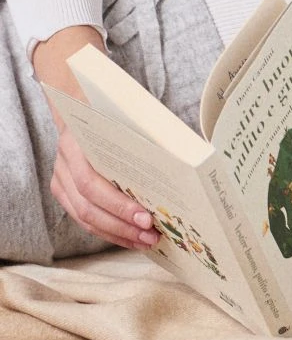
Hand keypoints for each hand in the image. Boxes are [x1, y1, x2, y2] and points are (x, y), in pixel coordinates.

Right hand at [34, 25, 159, 250]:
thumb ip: (144, 130)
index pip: (91, 183)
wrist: (79, 97)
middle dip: (123, 226)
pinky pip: (85, 220)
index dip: (119, 204)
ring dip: (118, 234)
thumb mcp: (126, 110)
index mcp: (75, 142)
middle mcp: (62, 164)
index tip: (147, 216)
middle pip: (89, 207)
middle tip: (152, 235)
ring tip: (147, 242)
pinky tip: (132, 237)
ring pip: (86, 220)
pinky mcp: (64, 192)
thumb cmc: (111, 105)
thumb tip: (184, 154)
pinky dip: (110, 231)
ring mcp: (60, 180)